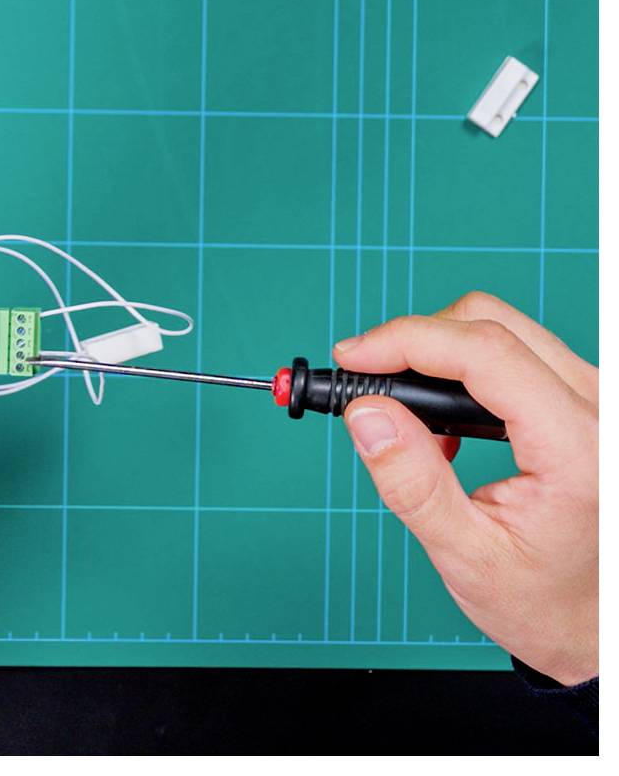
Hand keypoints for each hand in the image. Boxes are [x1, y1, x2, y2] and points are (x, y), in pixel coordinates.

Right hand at [334, 291, 597, 684]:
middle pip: (488, 323)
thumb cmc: (539, 600)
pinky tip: (444, 425)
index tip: (350, 359)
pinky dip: (460, 368)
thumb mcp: (465, 554)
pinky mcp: (581, 398)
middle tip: (363, 384)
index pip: (484, 352)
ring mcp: (594, 398)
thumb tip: (365, 413)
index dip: (406, 341)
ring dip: (435, 355)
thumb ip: (412, 483)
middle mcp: (597, 409)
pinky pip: (513, 350)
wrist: (592, 620)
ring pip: (499, 326)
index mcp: (576, 447)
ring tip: (406, 417)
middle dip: (413, 342)